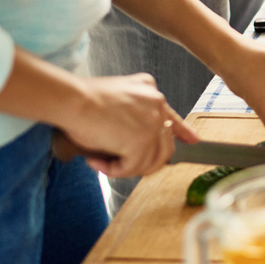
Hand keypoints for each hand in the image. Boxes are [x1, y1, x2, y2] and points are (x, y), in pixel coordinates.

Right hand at [59, 74, 197, 177]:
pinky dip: (113, 170)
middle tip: (121, 164)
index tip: (192, 140)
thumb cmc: (83, 98)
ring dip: (126, 167)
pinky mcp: (141, 141)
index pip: (173, 117)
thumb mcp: (117, 93)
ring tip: (104, 163)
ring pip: (150, 160)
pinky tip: (97, 162)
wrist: (72, 99)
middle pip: (165, 145)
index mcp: (151, 93)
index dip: (182, 132)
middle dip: (145, 161)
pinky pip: (132, 167)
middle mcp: (157, 105)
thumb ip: (134, 107)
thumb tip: (135, 135)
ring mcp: (152, 124)